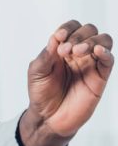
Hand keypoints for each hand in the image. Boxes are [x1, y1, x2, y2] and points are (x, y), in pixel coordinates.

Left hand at [20, 20, 113, 145]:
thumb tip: (56, 38)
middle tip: (66, 51)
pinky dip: (105, 52)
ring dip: (91, 41)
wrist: (48, 117)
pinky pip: (108, 61)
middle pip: (89, 31)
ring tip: (78, 51)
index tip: (59, 38)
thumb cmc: (41, 93)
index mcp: (63, 48)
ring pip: (103, 41)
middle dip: (78, 35)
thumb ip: (46, 54)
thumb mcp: (37, 71)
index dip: (68, 28)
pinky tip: (97, 51)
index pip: (72, 28)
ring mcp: (91, 65)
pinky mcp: (100, 78)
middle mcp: (79, 54)